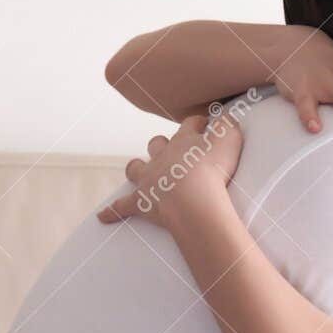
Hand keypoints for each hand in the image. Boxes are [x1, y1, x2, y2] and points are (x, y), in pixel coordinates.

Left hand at [96, 112, 242, 229]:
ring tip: (138, 170)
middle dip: (162, 145)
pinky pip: (122, 206)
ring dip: (137, 168)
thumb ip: (228, 125)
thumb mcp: (229, 140)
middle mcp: (162, 157)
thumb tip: (226, 116)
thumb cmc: (213, 170)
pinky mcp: (141, 202)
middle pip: (157, 145)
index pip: (190, 125)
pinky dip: (112, 211)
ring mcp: (149, 179)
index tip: (205, 124)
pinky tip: (102, 216)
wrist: (193, 200)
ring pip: (136, 168)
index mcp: (183, 141)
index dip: (198, 123)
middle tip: (170, 149)